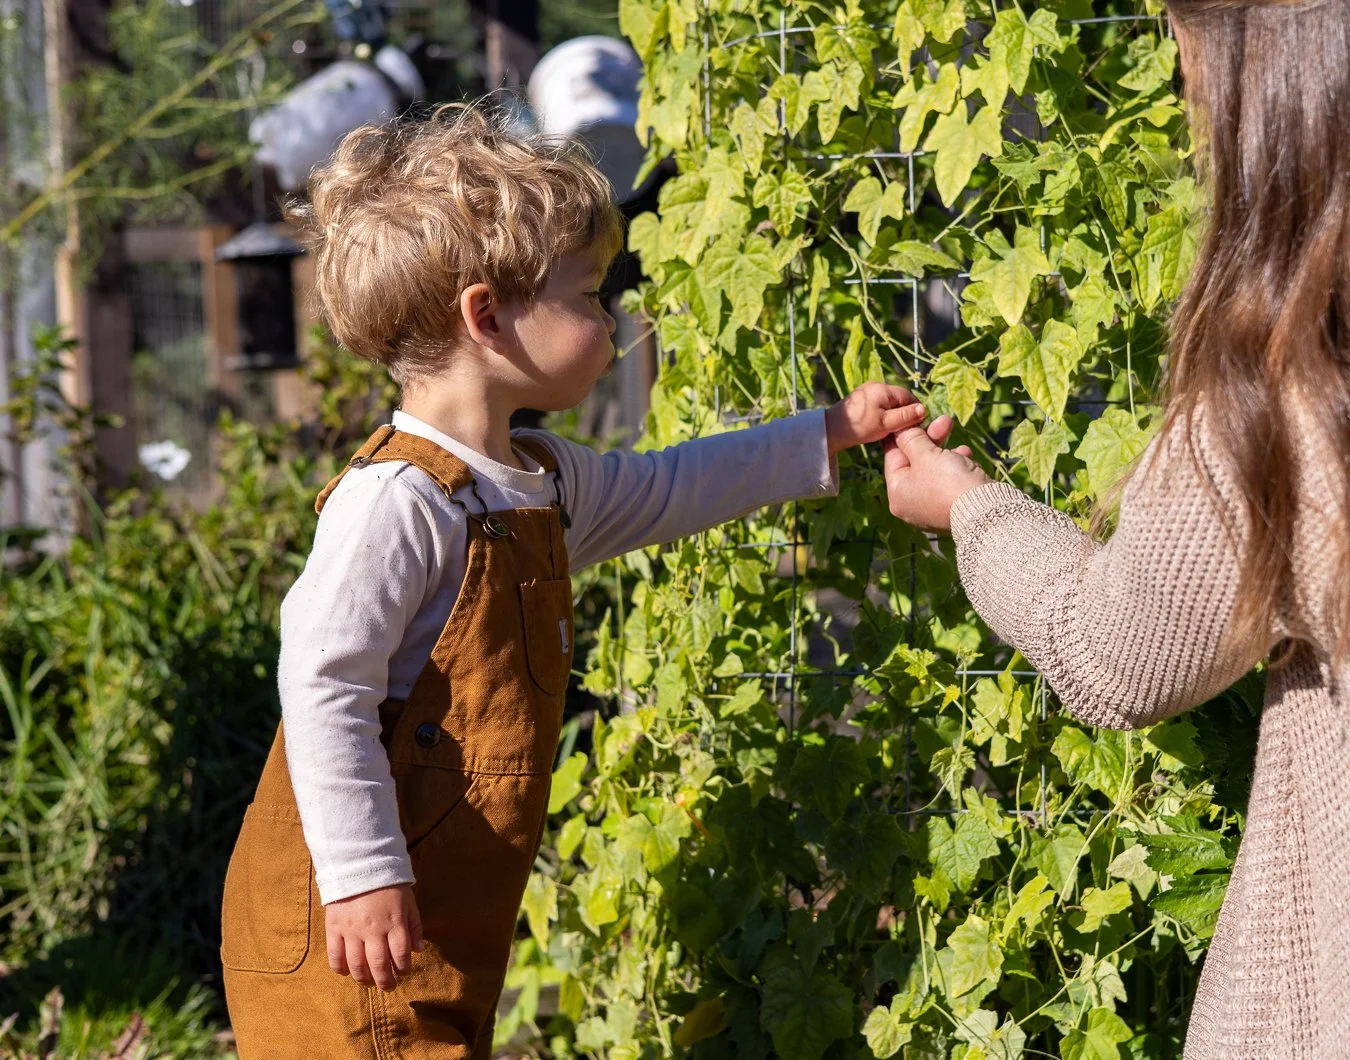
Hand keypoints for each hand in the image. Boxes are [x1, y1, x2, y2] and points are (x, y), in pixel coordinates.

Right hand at [326, 883, 422, 990]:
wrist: (359, 864)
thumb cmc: (388, 884)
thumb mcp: (408, 901)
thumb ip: (414, 925)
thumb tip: (419, 950)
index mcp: (394, 922)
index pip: (401, 955)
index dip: (404, 968)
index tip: (404, 972)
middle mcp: (373, 930)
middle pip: (379, 965)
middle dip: (385, 981)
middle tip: (388, 987)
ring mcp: (352, 930)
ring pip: (357, 965)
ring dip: (364, 979)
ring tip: (369, 982)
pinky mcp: (334, 928)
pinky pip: (335, 955)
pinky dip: (340, 968)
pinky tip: (347, 972)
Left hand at [826, 382, 944, 455]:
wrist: (831, 430)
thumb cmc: (859, 427)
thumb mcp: (885, 424)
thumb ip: (905, 416)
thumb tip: (923, 409)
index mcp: (884, 389)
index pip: (909, 397)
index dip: (914, 412)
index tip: (913, 428)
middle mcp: (877, 385)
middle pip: (900, 399)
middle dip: (903, 414)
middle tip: (900, 431)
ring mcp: (868, 390)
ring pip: (891, 403)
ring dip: (893, 416)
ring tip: (889, 431)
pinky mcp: (863, 398)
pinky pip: (881, 405)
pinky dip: (883, 415)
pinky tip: (879, 427)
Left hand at [883, 425, 990, 532]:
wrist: (984, 511)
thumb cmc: (948, 481)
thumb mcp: (926, 455)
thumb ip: (912, 439)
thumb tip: (901, 429)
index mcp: (897, 494)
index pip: (893, 457)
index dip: (902, 434)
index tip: (911, 417)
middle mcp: (910, 504)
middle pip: (916, 462)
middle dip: (932, 439)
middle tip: (944, 421)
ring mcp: (931, 507)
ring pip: (936, 470)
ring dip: (948, 453)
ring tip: (962, 448)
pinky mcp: (952, 507)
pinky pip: (950, 482)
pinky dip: (958, 469)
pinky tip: (968, 462)